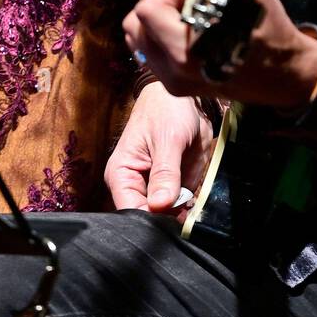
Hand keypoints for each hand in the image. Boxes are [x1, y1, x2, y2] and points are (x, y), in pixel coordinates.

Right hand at [105, 82, 214, 220]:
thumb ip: (165, 172)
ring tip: (190, 187)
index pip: (131, 211)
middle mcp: (134, 184)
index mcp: (121, 173)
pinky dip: (191, 201)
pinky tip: (195, 188)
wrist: (180, 96)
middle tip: (186, 203)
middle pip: (149, 218)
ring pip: (167, 215)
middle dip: (170, 215)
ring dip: (183, 208)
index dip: (151, 221)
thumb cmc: (165, 109)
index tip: (173, 218)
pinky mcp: (170, 185)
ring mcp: (153, 187)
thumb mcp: (168, 139)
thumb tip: (160, 205)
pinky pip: (181, 204)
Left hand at [122, 0, 316, 112]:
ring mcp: (173, 81)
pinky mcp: (177, 88)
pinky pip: (150, 56)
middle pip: (134, 25)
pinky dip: (160, 39)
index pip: (148, 10)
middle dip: (158, 4)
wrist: (284, 76)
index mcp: (187, 48)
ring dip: (156, 22)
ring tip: (187, 17)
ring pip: (138, 41)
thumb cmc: (268, 31)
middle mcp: (173, 69)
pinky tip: (188, 33)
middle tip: (187, 1)